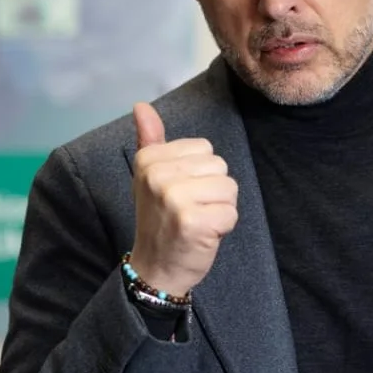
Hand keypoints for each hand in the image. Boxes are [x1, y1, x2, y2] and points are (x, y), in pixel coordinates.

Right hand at [127, 102, 238, 296]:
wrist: (156, 267)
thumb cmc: (159, 219)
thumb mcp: (149, 175)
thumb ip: (150, 139)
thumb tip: (141, 106)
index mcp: (149, 159)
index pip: (204, 149)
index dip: (199, 173)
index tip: (180, 194)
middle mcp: (158, 175)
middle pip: (219, 166)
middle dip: (212, 191)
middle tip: (189, 211)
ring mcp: (175, 198)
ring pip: (229, 188)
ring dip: (220, 208)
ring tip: (197, 221)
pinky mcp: (194, 221)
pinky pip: (231, 212)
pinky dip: (223, 228)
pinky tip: (203, 235)